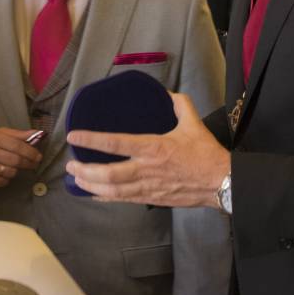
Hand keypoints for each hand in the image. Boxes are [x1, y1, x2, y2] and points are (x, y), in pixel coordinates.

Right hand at [0, 128, 42, 189]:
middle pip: (15, 160)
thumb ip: (20, 135)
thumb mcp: (2, 135)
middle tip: (34, 164)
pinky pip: (4, 182)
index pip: (16, 145)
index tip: (38, 156)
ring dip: (17, 171)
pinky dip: (8, 179)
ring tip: (16, 167)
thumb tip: (38, 134)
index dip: (30, 152)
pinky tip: (5, 173)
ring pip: (11, 172)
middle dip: (28, 163)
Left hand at [66, 93, 229, 207]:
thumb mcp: (193, 123)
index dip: (91, 139)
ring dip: (91, 185)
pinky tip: (93, 194)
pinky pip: (123, 200)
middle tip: (71, 163)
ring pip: (112, 191)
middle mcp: (146, 169)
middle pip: (108, 175)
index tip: (74, 135)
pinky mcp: (151, 199)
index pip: (115, 143)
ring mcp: (148, 187)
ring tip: (76, 178)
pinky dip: (105, 198)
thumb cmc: (206, 154)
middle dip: (85, 170)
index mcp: (154, 147)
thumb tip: (167, 93)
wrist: (222, 183)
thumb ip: (179, 104)